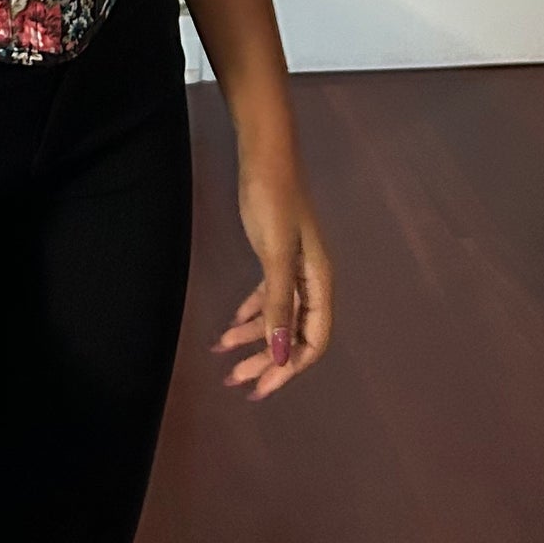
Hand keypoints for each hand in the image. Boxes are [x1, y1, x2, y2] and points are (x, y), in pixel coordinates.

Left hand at [212, 155, 332, 399]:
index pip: (314, 340)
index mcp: (320, 282)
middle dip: (267, 360)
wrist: (265, 156)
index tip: (262, 386)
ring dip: (254, 340)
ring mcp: (294, 269)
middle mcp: (311, 280)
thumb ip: (279, 305)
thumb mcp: (276, 255)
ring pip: (278, 317)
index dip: (291, 367)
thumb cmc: (273, 201)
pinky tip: (230, 328)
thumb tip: (283, 355)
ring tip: (223, 356)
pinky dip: (249, 315)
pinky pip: (267, 298)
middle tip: (236, 382)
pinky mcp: (275, 257)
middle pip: (294, 334)